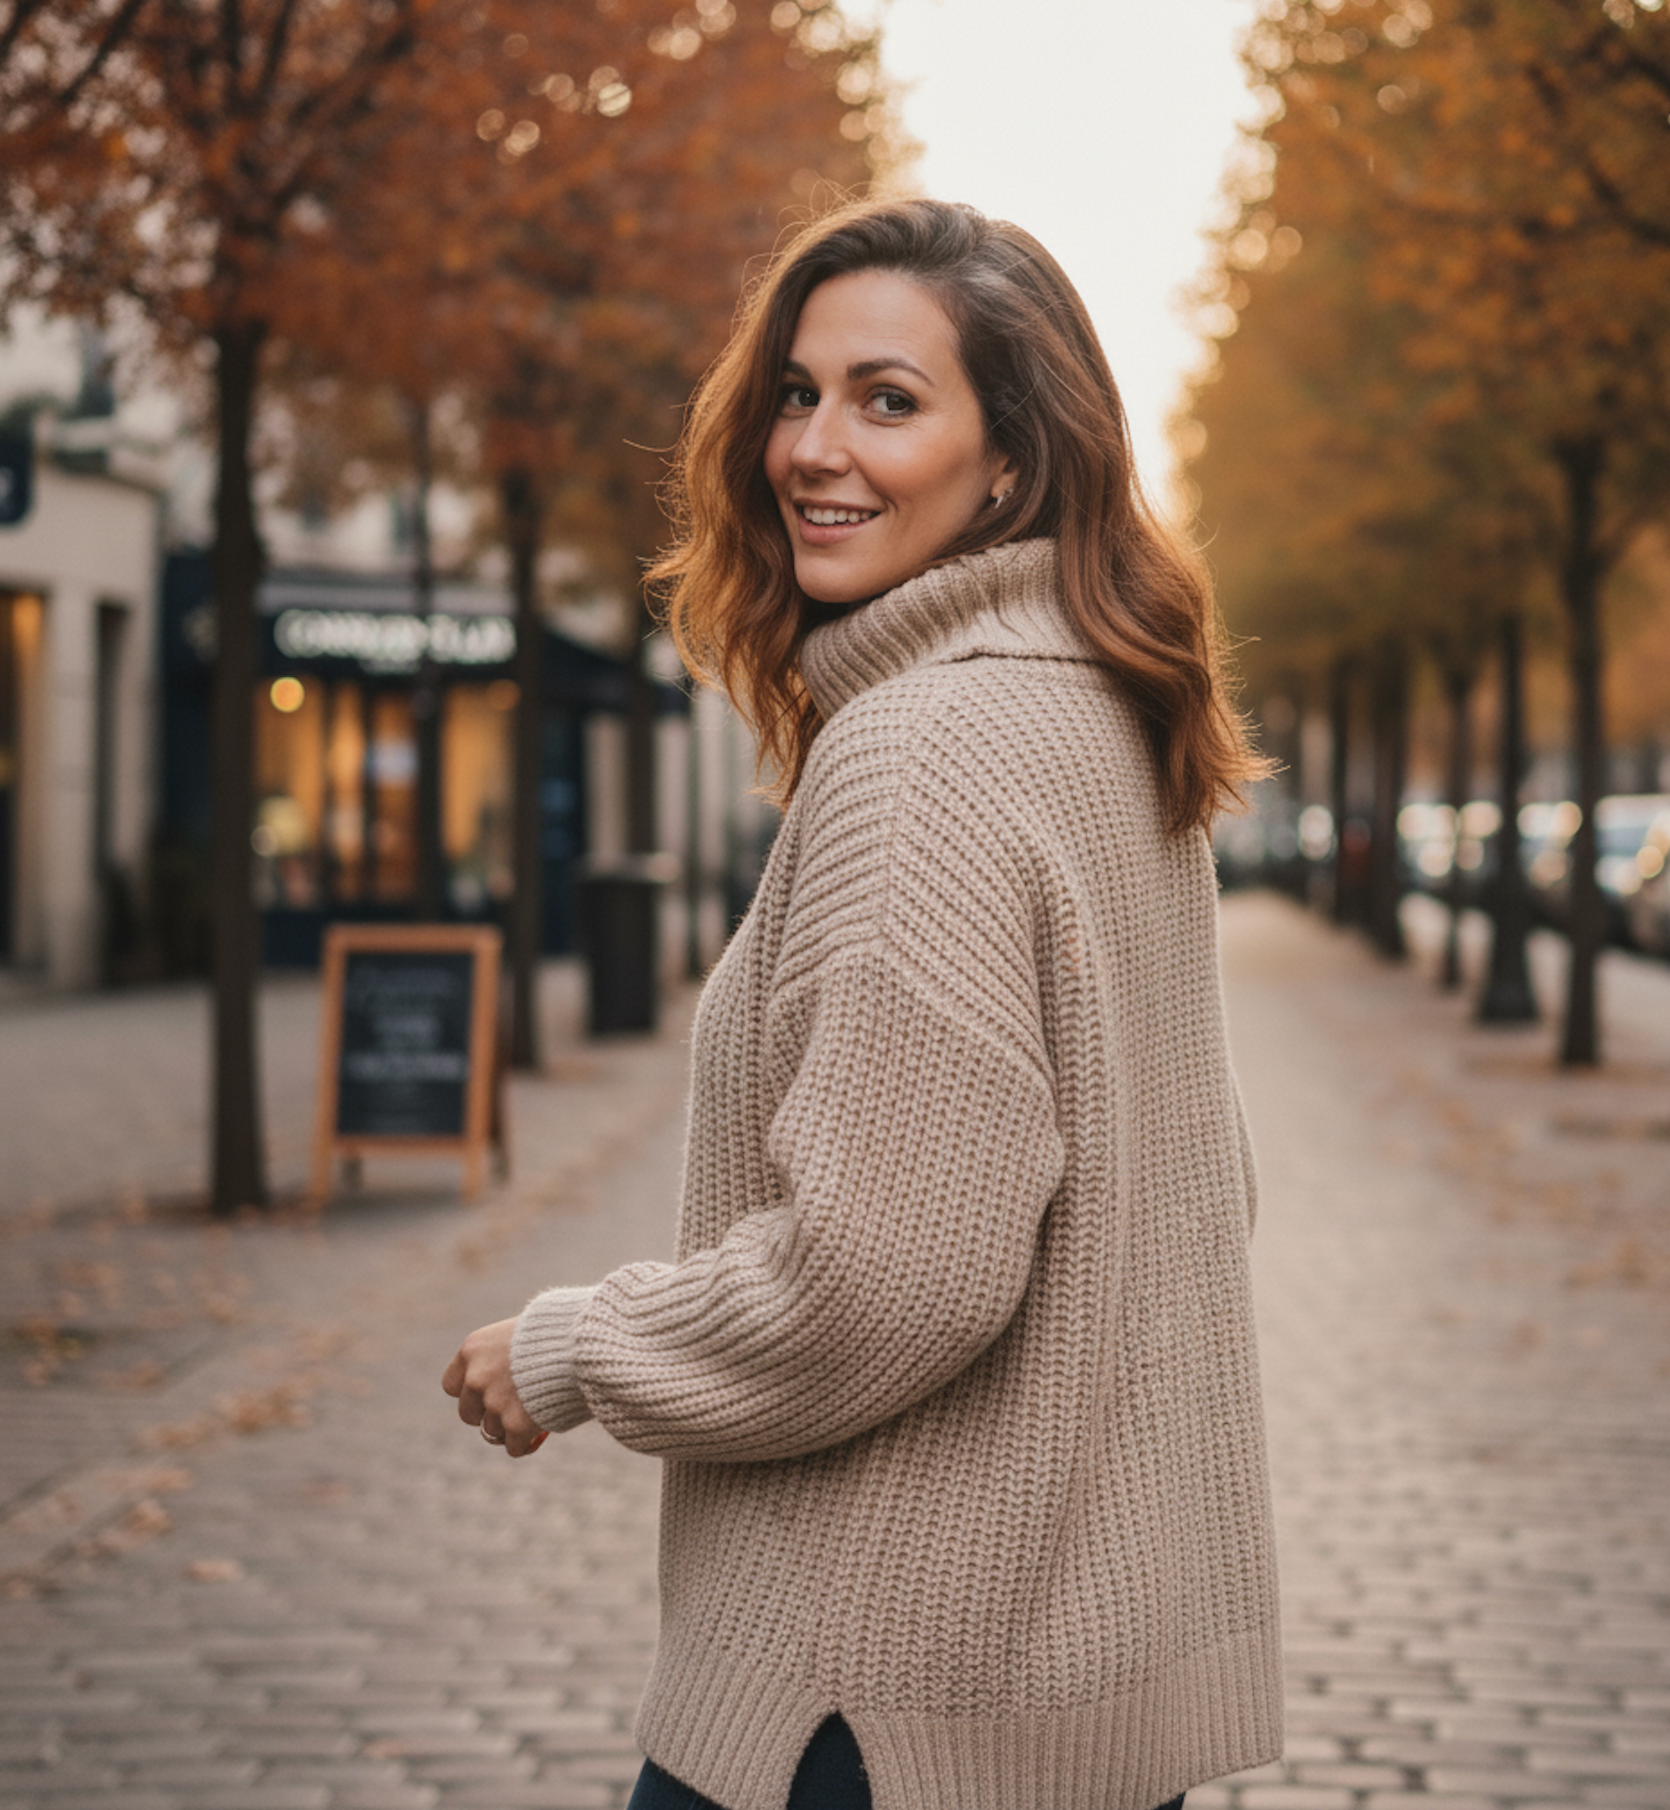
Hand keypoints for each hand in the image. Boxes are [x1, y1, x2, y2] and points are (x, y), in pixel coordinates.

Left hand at [442, 1316, 548, 1457]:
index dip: (469, 1391)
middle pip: (468, 1413)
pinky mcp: (515, 1425)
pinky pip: (514, 1447)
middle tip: (512, 1409)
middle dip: (487, 1414)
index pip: (451, 1384)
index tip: (487, 1392)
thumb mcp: (523, 1331)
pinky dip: (525, 1443)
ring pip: (493, 1430)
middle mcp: (476, 1377)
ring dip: (511, 1427)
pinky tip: (539, 1435)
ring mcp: (495, 1403)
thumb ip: (505, 1353)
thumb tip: (509, 1370)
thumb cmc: (562, 1329)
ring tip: (535, 1416)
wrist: (584, 1342)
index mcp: (473, 1349)